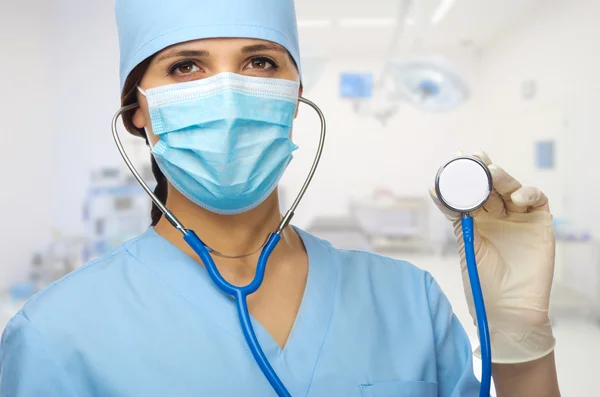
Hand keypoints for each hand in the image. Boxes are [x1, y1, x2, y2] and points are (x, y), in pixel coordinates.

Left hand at [430, 152, 555, 363]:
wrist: (507, 309)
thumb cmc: (482, 281)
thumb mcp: (465, 242)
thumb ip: (454, 214)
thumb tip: (432, 188)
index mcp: (477, 218)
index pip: (473, 189)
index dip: (468, 173)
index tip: (459, 156)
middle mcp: (498, 215)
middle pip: (492, 185)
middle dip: (485, 169)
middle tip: (476, 157)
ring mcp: (519, 218)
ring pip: (513, 188)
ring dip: (503, 178)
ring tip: (493, 174)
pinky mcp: (540, 224)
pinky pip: (537, 200)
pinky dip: (528, 193)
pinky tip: (516, 198)